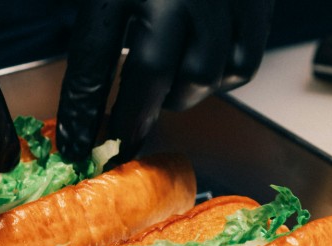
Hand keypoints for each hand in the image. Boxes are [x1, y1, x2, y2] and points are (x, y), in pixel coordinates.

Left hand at [56, 0, 273, 162]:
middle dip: (134, 114)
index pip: (94, 54)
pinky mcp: (258, 4)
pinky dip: (220, 79)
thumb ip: (98, 32)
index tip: (74, 145)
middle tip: (124, 134)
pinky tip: (201, 68)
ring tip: (163, 91)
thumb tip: (81, 99)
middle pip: (151, 70)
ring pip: (202, 74)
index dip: (81, 107)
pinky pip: (241, 65)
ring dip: (179, 95)